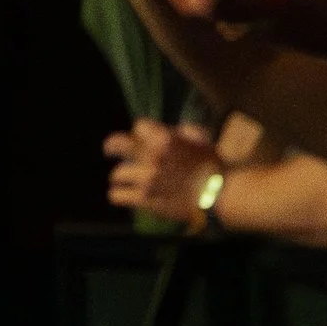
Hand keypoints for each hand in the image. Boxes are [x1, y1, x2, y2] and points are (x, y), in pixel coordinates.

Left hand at [104, 118, 221, 222]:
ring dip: (121, 175)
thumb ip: (180, 131)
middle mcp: (152, 157)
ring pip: (116, 174)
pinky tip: (123, 193)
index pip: (137, 126)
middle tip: (110, 150)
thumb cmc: (211, 163)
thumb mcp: (200, 137)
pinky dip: (118, 194)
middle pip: (117, 145)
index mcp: (166, 138)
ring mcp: (147, 179)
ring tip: (124, 178)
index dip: (141, 131)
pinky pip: (117, 196)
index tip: (140, 137)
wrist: (216, 192)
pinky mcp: (145, 199)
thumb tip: (168, 131)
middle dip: (112, 146)